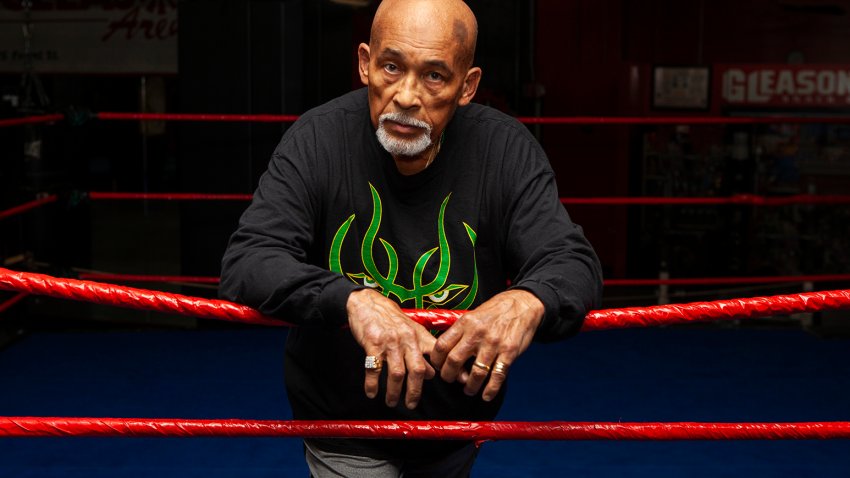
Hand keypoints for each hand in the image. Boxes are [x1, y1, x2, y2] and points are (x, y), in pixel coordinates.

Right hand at [346, 288, 436, 408]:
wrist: (367, 303)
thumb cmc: (389, 317)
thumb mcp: (410, 329)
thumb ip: (422, 349)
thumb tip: (431, 374)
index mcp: (418, 336)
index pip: (435, 354)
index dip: (443, 369)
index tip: (450, 382)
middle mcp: (406, 339)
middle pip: (417, 369)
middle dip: (415, 391)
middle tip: (411, 404)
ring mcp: (390, 342)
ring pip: (396, 373)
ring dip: (394, 391)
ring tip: (392, 402)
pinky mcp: (373, 344)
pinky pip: (374, 369)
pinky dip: (372, 384)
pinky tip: (372, 393)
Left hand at [429, 289, 543, 400]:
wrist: (521, 304)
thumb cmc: (495, 311)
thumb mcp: (473, 315)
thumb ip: (460, 331)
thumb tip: (443, 349)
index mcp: (465, 323)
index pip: (442, 345)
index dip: (436, 360)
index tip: (438, 367)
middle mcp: (477, 333)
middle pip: (454, 361)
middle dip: (449, 376)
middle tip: (450, 380)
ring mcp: (493, 344)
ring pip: (476, 373)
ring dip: (470, 386)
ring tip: (469, 390)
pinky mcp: (509, 352)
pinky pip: (497, 375)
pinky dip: (491, 389)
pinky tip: (486, 395)